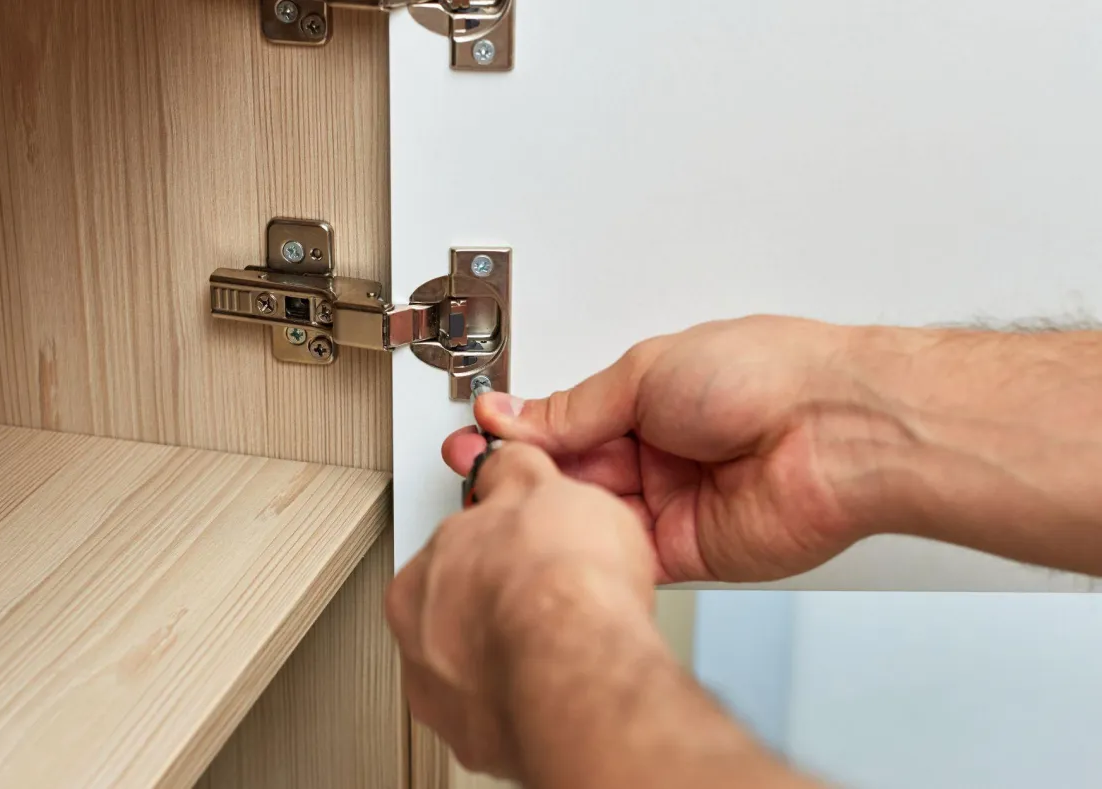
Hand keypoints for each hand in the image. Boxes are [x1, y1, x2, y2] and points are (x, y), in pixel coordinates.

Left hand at [386, 443, 656, 777]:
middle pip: (455, 608)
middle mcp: (419, 634)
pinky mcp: (477, 738)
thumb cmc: (562, 581)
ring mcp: (443, 692)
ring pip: (471, 665)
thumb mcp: (542, 485)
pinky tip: (555, 681)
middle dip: (496, 599)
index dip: (499, 542)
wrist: (581, 662)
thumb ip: (516, 470)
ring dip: (505, 652)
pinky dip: (521, 699)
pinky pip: (495, 713)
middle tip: (548, 594)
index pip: (453, 547)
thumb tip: (507, 458)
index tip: (527, 544)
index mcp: (422, 571)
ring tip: (559, 641)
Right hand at [444, 316, 914, 582]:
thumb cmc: (769, 376)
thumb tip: (516, 410)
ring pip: (591, 514)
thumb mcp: (646, 371)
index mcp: (651, 398)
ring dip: (546, 508)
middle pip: (574, 470)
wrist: (838, 431)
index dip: (521, 429)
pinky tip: (548, 535)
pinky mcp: (686, 552)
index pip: (568, 420)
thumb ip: (576, 406)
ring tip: (496, 495)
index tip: (479, 433)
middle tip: (472, 467)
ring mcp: (672, 503)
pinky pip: (622, 554)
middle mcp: (660, 452)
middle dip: (522, 469)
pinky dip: (584, 548)